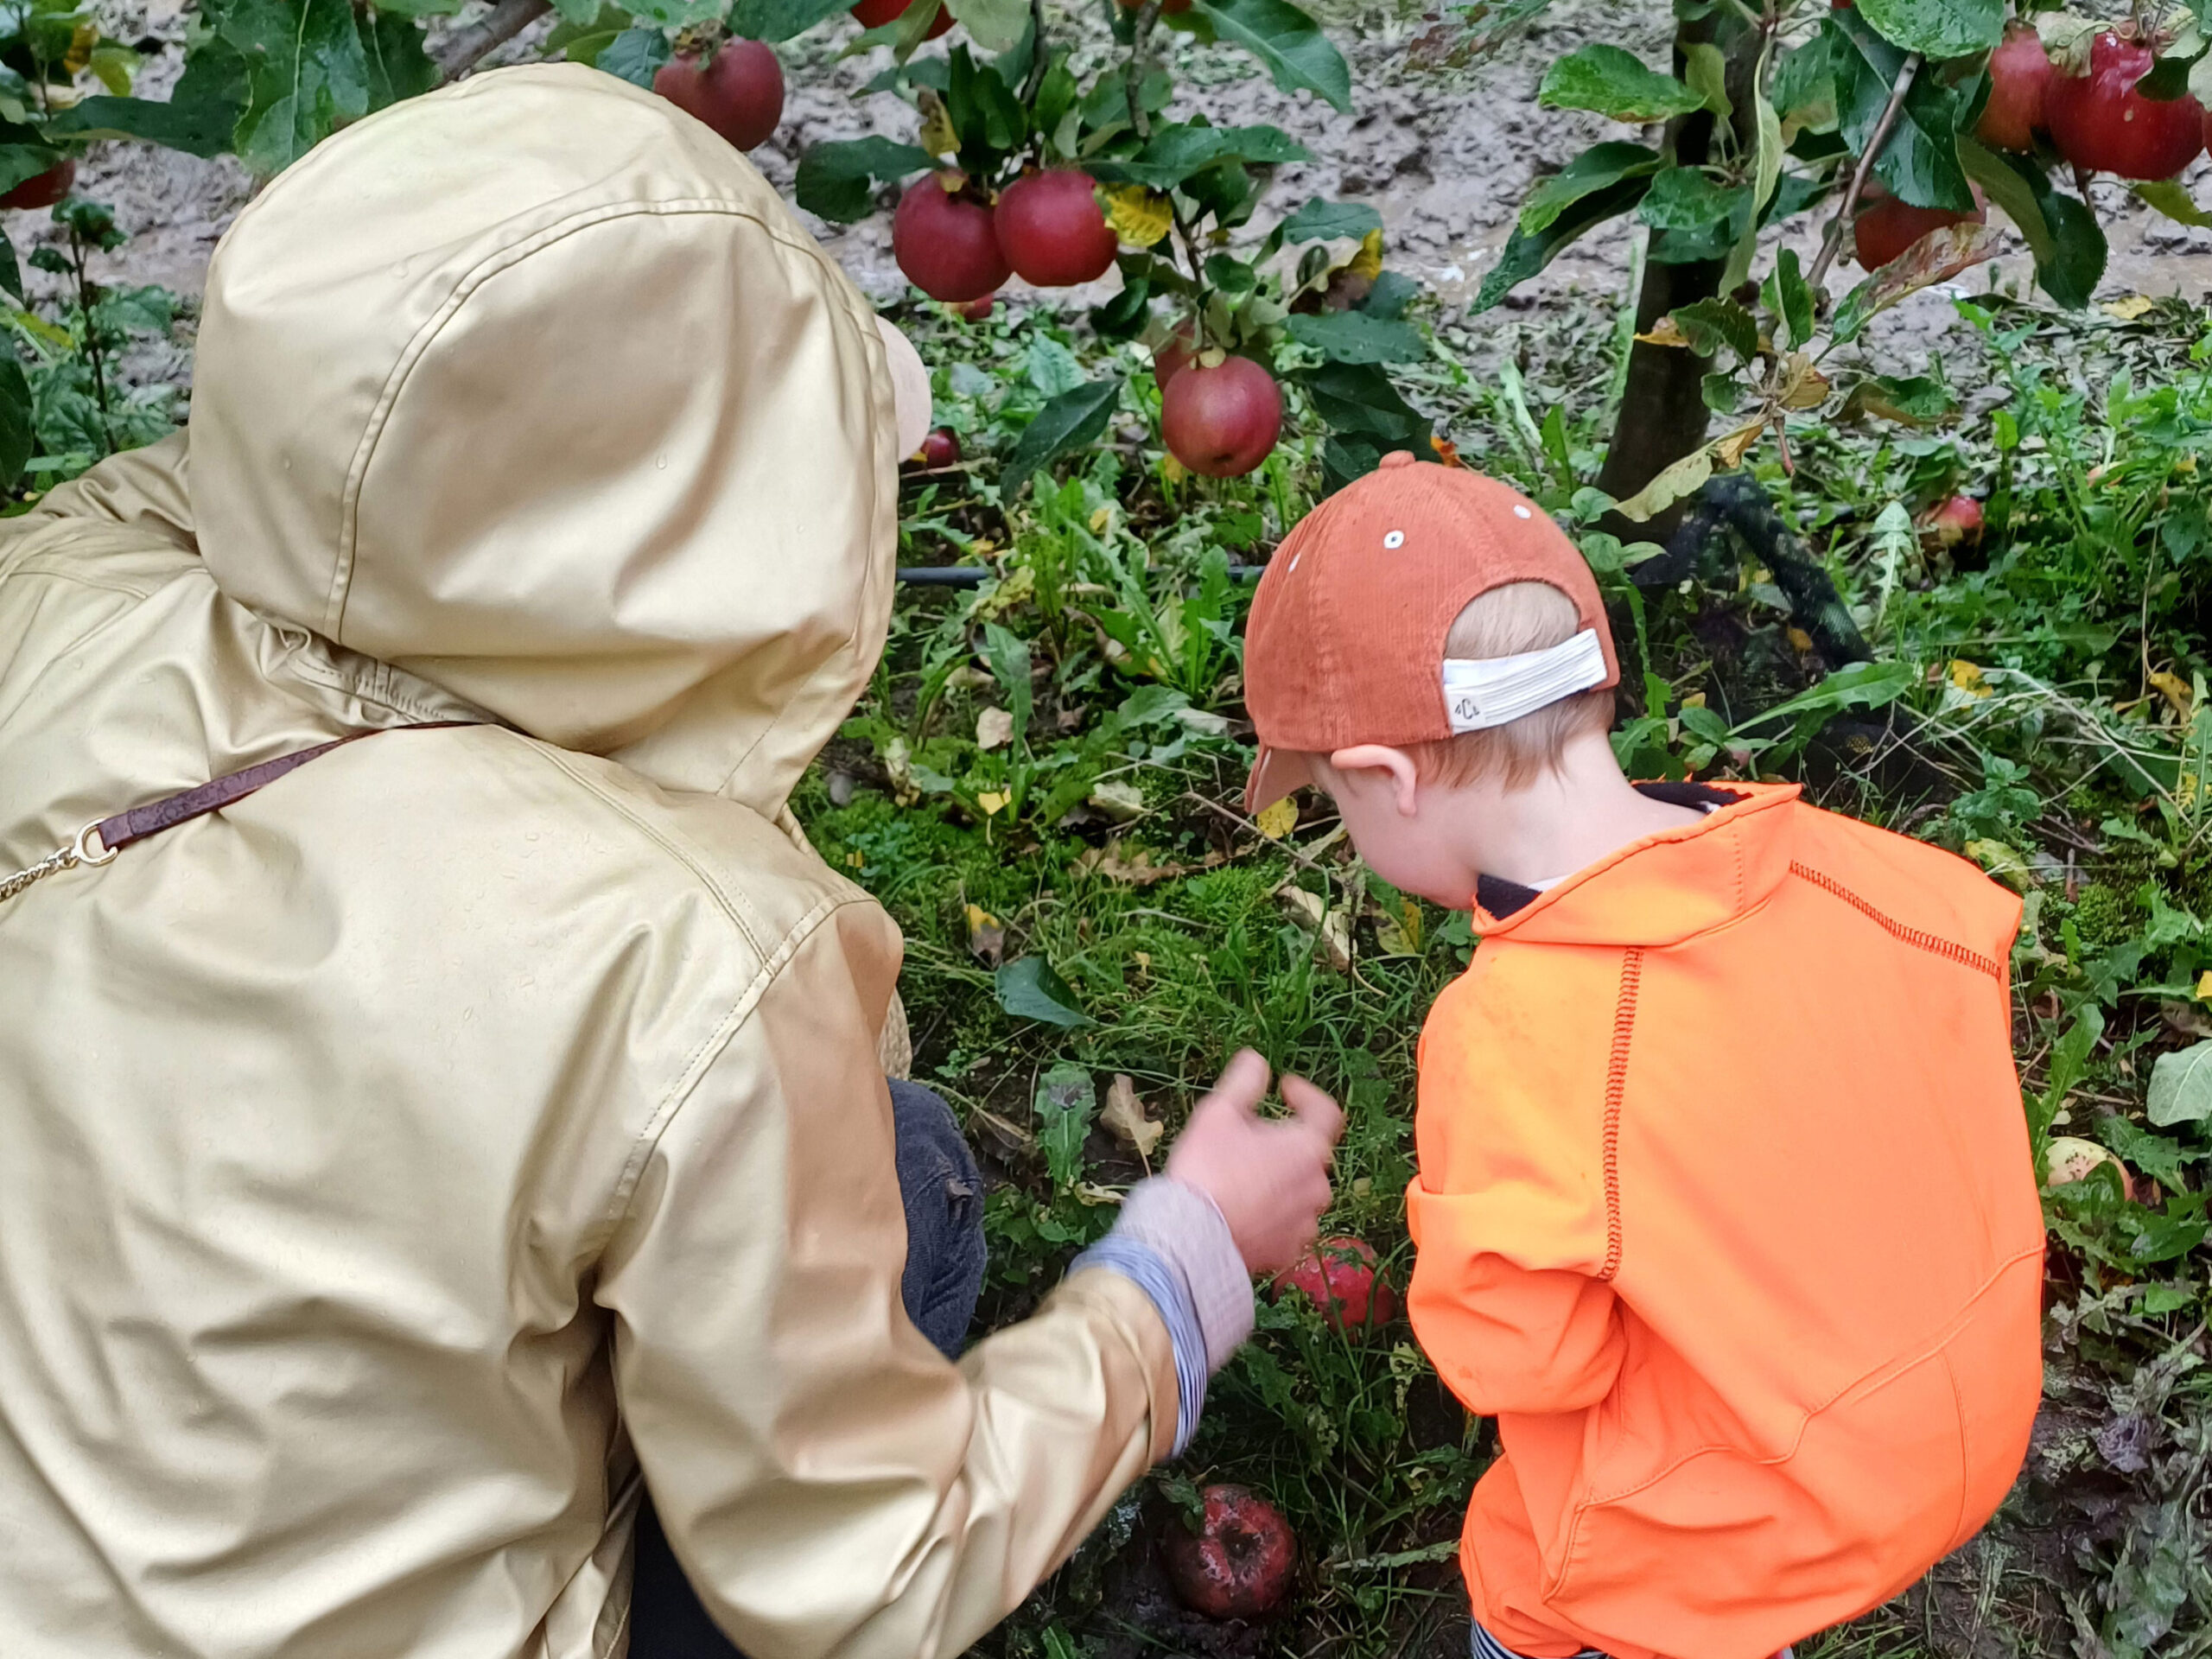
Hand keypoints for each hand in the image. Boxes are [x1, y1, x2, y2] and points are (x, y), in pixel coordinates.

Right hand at [1165, 1050, 1343, 1277]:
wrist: (1193, 1239)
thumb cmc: (1207, 1170)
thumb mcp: (1219, 1112)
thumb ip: (1245, 1081)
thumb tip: (1257, 1061)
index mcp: (1308, 1148)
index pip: (1327, 1112)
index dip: (1306, 1094)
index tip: (1282, 1088)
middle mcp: (1318, 1186)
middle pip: (1309, 1153)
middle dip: (1284, 1141)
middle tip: (1247, 1138)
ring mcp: (1306, 1223)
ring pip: (1299, 1190)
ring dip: (1279, 1179)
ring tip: (1242, 1177)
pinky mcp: (1290, 1251)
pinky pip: (1288, 1223)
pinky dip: (1273, 1212)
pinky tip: (1243, 1209)